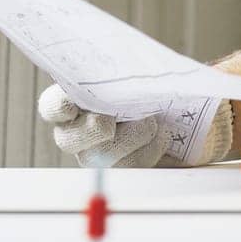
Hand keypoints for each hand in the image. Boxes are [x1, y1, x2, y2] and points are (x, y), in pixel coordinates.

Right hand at [37, 88, 233, 167]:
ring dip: (133, 134)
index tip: (71, 106)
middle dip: (94, 129)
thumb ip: (125, 71)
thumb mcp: (142, 73)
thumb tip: (124, 74)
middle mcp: (78, 130)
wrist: (187, 111)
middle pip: (68, 140)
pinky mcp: (122, 170)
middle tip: (113, 121)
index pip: (52, 106)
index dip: (57, 107)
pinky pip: (130, 166)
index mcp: (75, 100)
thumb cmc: (155, 87)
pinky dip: (150, 148)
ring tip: (152, 121)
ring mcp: (97, 155)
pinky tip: (161, 136)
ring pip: (102, 155)